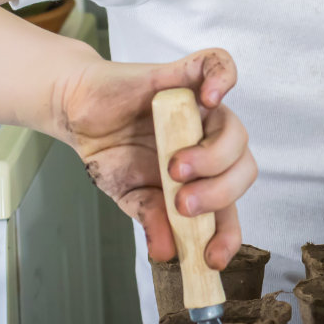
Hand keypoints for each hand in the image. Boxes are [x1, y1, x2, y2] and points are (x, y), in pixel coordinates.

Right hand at [50, 48, 255, 268]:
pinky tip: (210, 97)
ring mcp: (203, 111)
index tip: (210, 257)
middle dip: (218, 193)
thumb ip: (152, 219)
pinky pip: (220, 66)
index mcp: (204, 178)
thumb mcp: (129, 195)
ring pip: (236, 132)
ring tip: (175, 167)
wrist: (78, 113)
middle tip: (182, 202)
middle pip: (244, 169)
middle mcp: (211, 144)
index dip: (228, 233)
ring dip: (213, 156)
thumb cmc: (112, 152)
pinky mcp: (187, 76)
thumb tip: (165, 253)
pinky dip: (222, 78)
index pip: (230, 207)